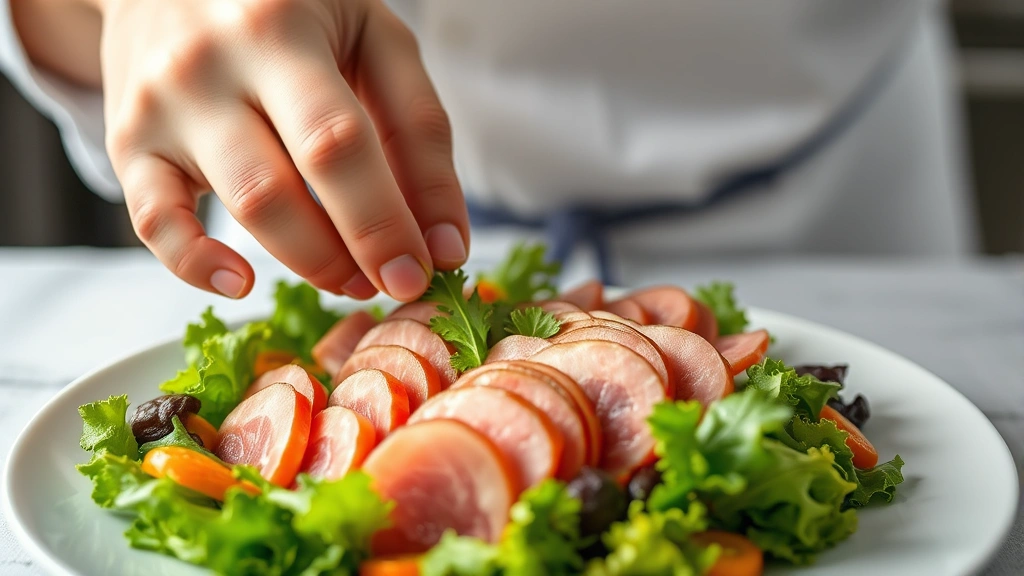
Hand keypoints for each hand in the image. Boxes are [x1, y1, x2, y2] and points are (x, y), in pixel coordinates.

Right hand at [98, 0, 467, 299]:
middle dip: (350, 253)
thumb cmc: (295, 10)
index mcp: (279, 27)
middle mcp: (207, 65)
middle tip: (394, 281)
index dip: (384, 221)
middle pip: (281, 187)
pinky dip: (195, 266)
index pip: (338, 142)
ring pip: (237, 210)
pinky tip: (242, 284)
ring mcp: (160, 107)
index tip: (424, 271)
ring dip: (308, 262)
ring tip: (352, 275)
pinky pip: (152, 223)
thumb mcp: (374, 40)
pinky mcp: (128, 143)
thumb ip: (419, 131)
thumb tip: (446, 243)